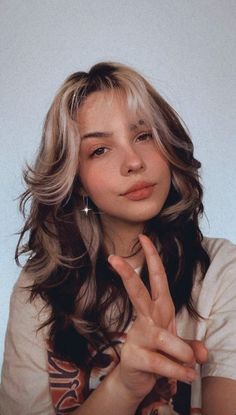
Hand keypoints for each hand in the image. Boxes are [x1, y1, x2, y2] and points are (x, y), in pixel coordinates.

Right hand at [108, 234, 205, 400]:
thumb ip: (190, 345)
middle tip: (113, 258)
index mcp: (158, 309)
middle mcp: (146, 319)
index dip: (152, 257)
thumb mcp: (178, 345)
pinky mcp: (134, 358)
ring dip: (181, 351)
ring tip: (191, 364)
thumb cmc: (158, 354)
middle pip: (137, 292)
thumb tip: (203, 352)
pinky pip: (161, 363)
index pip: (156, 278)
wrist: (136, 381)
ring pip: (162, 337)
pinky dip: (178, 371)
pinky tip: (188, 375)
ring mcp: (137, 337)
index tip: (144, 237)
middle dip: (128, 274)